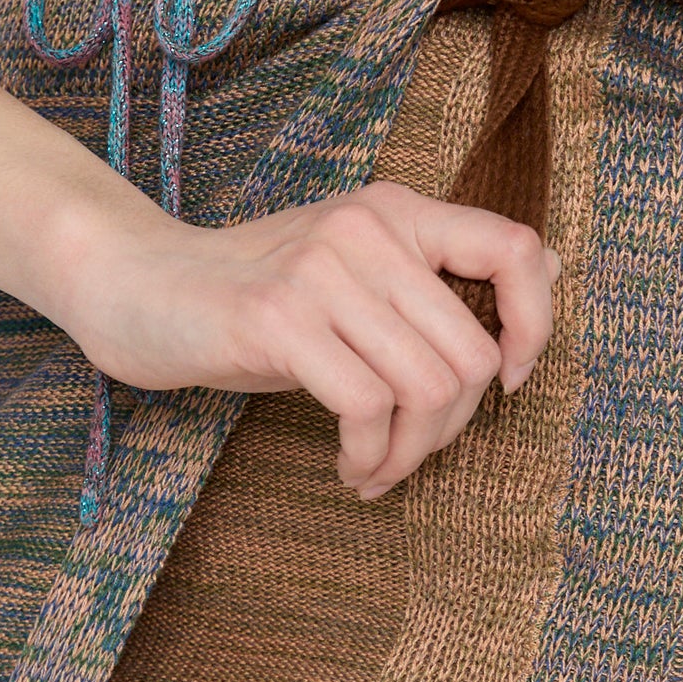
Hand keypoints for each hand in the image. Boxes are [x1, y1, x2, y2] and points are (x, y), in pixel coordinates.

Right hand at [50, 180, 559, 500]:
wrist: (137, 286)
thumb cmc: (253, 297)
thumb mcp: (353, 276)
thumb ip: (433, 280)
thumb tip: (545, 281)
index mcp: (396, 211)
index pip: (515, 250)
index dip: (534, 325)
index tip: (508, 381)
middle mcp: (367, 228)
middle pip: (471, 354)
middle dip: (452, 430)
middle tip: (408, 456)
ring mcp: (322, 270)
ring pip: (426, 388)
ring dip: (408, 455)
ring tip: (376, 470)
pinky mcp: (278, 319)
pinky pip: (367, 408)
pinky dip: (369, 457)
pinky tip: (349, 468)